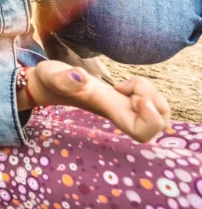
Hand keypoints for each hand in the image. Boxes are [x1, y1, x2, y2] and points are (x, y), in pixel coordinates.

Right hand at [26, 61, 170, 141]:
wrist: (49, 83)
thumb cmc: (51, 80)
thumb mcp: (52, 75)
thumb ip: (64, 78)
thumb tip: (80, 77)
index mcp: (109, 110)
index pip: (143, 132)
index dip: (151, 118)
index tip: (137, 98)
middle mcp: (122, 113)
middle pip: (160, 124)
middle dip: (156, 103)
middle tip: (135, 91)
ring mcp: (126, 107)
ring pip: (160, 112)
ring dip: (152, 93)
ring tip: (129, 86)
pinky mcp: (127, 99)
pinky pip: (153, 101)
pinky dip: (148, 90)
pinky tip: (128, 86)